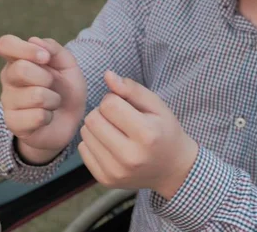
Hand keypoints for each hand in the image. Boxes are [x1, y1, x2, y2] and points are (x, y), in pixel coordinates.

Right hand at [0, 35, 86, 160]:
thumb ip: (55, 50)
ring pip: (35, 95)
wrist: (69, 121)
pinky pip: (37, 116)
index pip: (5, 44)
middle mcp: (8, 79)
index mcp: (18, 60)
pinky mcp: (13, 123)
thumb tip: (34, 40)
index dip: (25, 49)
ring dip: (53, 100)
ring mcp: (8, 102)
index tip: (45, 58)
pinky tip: (46, 117)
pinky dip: (49, 117)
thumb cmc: (65, 89)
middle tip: (52, 85)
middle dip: (46, 77)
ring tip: (52, 103)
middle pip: (20, 69)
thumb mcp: (68, 66)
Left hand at [78, 71, 197, 199]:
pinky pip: (83, 150)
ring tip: (115, 130)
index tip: (127, 106)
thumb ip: (132, 89)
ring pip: (85, 133)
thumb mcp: (157, 106)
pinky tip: (110, 144)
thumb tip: (107, 75)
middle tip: (119, 117)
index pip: (109, 104)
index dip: (115, 99)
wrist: (173, 169)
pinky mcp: (106, 180)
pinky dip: (93, 143)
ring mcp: (116, 171)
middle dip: (103, 112)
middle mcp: (130, 156)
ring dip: (97, 127)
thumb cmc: (165, 132)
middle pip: (93, 119)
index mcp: (146, 134)